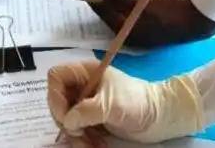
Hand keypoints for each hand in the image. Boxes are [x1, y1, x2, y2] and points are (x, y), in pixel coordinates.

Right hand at [47, 62, 202, 143]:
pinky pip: (77, 130)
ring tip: (88, 144)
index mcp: (85, 73)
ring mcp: (87, 103)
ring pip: (66, 118)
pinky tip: (95, 145)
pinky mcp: (93, 119)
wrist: (160, 117)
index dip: (55, 96)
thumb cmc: (136, 102)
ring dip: (74, 134)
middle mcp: (83, 86)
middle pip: (58, 100)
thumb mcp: (110, 105)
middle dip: (64, 120)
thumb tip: (67, 122)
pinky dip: (82, 139)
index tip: (65, 116)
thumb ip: (85, 111)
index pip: (56, 77)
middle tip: (77, 134)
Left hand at [85, 0, 214, 47]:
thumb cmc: (166, 14)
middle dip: (102, 4)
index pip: (104, 17)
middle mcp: (131, 38)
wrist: (194, 20)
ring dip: (112, 3)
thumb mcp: (139, 5)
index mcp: (126, 36)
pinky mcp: (148, 26)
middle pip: (110, 17)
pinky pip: (130, 14)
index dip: (95, 2)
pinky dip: (125, 5)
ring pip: (120, 15)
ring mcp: (140, 33)